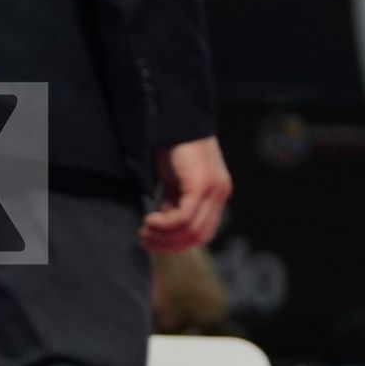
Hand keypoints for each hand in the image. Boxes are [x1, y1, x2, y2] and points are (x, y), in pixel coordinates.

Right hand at [141, 137, 232, 252]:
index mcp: (216, 195)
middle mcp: (220, 194)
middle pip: (198, 236)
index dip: (178, 243)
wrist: (178, 121)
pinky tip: (150, 218)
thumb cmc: (175, 149)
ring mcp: (214, 190)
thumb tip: (165, 228)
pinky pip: (184, 216)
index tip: (154, 240)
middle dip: (169, 244)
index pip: (202, 233)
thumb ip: (175, 204)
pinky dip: (165, 223)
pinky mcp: (202, 184)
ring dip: (164, 236)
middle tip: (145, 238)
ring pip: (191, 230)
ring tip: (145, 229)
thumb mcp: (176, 183)